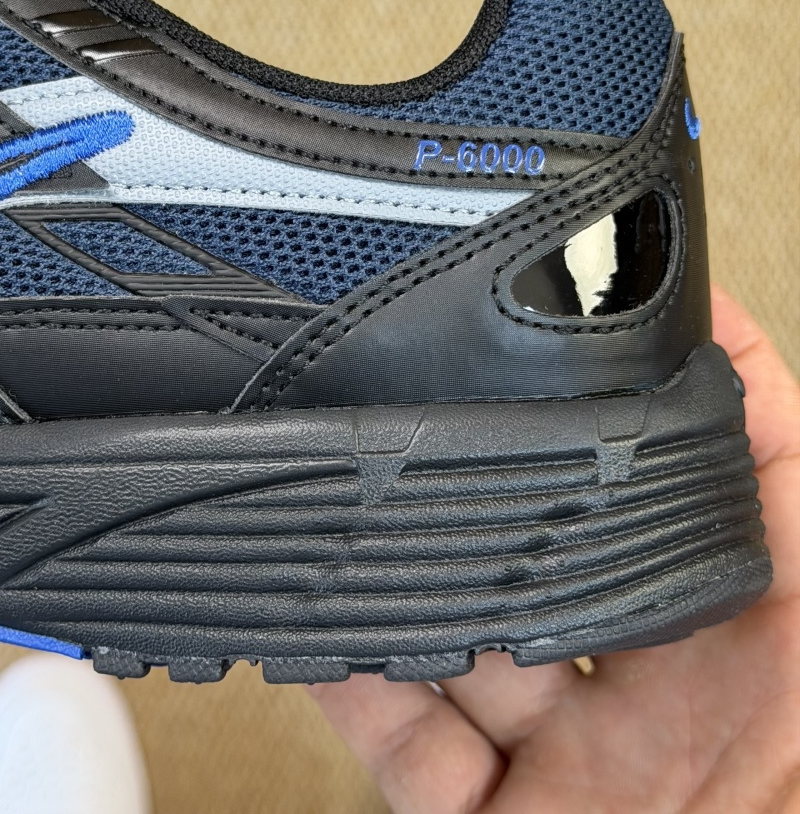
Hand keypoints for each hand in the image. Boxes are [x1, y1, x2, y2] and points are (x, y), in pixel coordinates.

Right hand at [310, 285, 799, 812]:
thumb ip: (793, 485)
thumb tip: (733, 333)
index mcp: (777, 633)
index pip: (704, 476)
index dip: (646, 396)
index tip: (578, 322)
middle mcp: (678, 690)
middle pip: (562, 550)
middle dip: (497, 493)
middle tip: (434, 427)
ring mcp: (590, 764)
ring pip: (469, 640)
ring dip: (412, 587)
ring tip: (359, 523)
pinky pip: (417, 746)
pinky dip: (365, 690)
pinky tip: (332, 638)